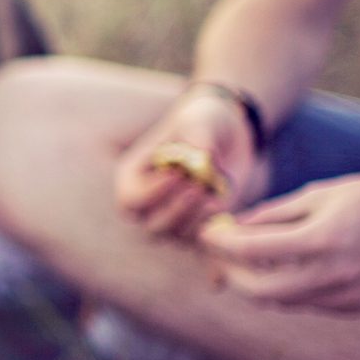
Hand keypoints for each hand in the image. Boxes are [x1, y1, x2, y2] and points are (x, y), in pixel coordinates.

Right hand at [113, 90, 260, 237]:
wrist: (228, 134)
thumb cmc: (202, 121)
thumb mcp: (199, 118)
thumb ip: (198, 134)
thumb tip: (201, 156)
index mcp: (132, 176)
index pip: (130, 199)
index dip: (153, 193)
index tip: (179, 174)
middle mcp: (146, 203)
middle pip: (149, 225)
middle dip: (176, 210)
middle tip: (198, 187)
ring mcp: (170, 217)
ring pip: (174, 235)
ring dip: (195, 218)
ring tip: (213, 193)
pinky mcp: (196, 226)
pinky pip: (197, 241)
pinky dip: (210, 229)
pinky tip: (221, 205)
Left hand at [198, 171, 359, 312]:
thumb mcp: (324, 194)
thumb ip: (275, 214)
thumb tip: (235, 226)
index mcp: (322, 239)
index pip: (251, 249)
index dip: (220, 242)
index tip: (206, 233)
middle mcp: (332, 274)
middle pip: (257, 289)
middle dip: (229, 274)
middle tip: (217, 257)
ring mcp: (346, 296)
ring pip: (279, 302)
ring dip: (253, 286)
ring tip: (242, 264)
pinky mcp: (355, 307)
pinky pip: (306, 304)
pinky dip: (285, 291)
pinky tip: (279, 271)